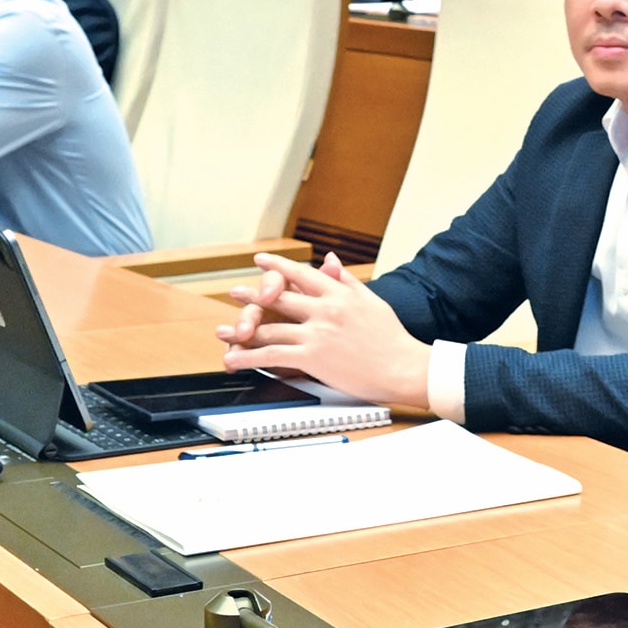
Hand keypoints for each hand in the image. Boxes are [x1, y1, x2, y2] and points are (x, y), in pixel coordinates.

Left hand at [216, 253, 431, 410]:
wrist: (403, 368)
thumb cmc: (392, 338)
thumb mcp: (371, 301)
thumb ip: (346, 281)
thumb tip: (329, 259)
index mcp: (339, 294)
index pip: (302, 275)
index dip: (278, 267)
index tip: (261, 261)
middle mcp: (326, 309)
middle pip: (280, 298)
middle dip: (253, 295)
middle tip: (235, 292)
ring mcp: (317, 333)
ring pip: (270, 327)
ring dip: (242, 330)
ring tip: (224, 331)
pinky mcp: (313, 357)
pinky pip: (273, 355)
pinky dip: (249, 357)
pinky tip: (234, 358)